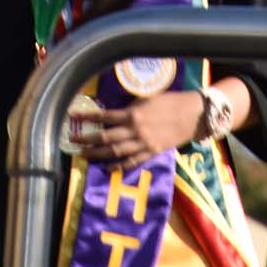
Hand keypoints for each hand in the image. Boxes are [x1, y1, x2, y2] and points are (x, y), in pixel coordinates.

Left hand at [77, 78, 253, 170]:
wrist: (193, 115)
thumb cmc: (171, 101)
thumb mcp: (148, 99)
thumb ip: (131, 107)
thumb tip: (115, 114)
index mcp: (134, 114)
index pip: (105, 116)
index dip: (89, 117)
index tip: (74, 117)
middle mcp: (136, 131)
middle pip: (107, 138)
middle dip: (88, 139)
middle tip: (73, 140)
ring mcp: (144, 144)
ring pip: (116, 152)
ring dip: (98, 154)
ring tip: (84, 154)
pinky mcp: (152, 153)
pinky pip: (132, 162)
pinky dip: (119, 166)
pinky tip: (107, 168)